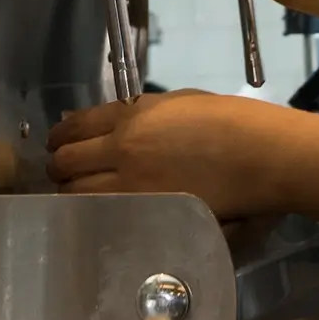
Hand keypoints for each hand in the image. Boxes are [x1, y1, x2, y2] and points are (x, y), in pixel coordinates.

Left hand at [45, 91, 299, 221]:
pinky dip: (91, 214)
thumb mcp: (177, 103)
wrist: (261, 155)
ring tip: (75, 197)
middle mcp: (122, 149)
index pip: (75, 126)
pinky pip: (102, 216)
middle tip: (62, 172)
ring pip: (75, 193)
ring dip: (69, 193)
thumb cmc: (229, 122)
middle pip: (66, 161)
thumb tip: (105, 125)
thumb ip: (138, 113)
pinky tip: (96, 215)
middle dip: (59, 167)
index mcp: (131, 116)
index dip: (60, 136)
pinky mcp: (147, 214)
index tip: (57, 143)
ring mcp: (132, 186)